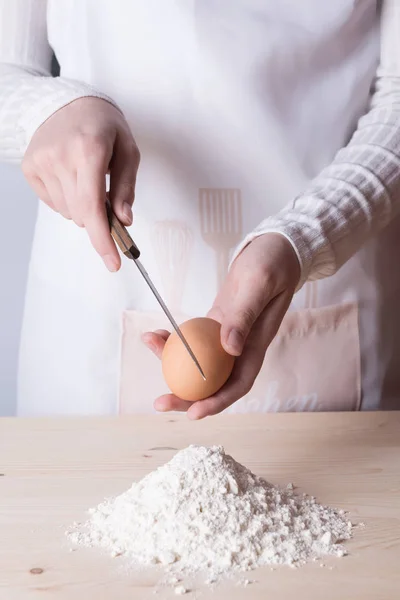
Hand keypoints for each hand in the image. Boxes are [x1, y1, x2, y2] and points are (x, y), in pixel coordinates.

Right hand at [22, 97, 139, 271]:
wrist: (67, 102)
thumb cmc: (103, 126)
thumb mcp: (128, 150)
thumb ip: (126, 187)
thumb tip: (124, 220)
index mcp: (89, 150)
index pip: (93, 207)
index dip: (102, 239)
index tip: (113, 262)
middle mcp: (60, 156)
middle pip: (81, 214)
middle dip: (99, 219)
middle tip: (110, 203)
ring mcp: (41, 162)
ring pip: (68, 212)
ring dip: (83, 207)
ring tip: (87, 179)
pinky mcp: (30, 167)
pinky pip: (54, 204)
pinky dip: (67, 199)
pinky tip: (71, 177)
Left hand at [143, 233, 300, 418]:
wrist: (275, 247)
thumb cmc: (273, 262)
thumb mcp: (259, 284)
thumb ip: (244, 315)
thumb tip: (229, 349)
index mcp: (256, 343)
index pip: (238, 383)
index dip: (217, 402)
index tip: (194, 413)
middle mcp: (242, 346)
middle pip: (215, 382)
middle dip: (187, 396)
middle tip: (159, 402)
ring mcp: (229, 336)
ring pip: (201, 363)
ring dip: (174, 364)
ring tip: (150, 347)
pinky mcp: (218, 322)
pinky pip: (195, 340)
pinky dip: (176, 340)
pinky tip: (159, 334)